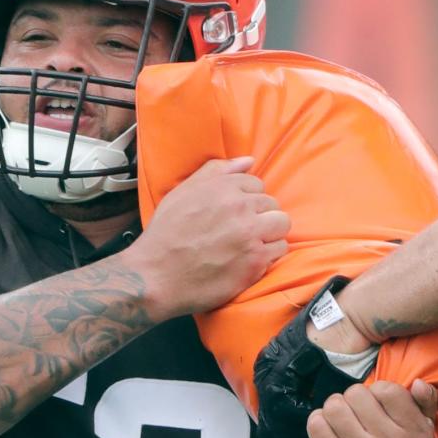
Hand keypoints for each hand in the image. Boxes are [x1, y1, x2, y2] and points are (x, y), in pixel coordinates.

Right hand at [129, 158, 289, 319]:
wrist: (155, 276)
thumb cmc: (165, 234)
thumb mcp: (182, 192)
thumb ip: (215, 171)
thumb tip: (249, 160)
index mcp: (223, 188)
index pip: (256, 184)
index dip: (246, 200)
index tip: (234, 215)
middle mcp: (240, 208)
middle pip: (272, 204)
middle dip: (259, 216)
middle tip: (240, 232)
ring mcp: (251, 235)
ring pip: (281, 225)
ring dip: (269, 233)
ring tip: (250, 244)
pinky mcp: (256, 262)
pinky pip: (280, 250)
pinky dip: (269, 255)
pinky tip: (250, 259)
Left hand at [309, 379, 437, 437]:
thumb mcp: (419, 424)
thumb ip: (425, 400)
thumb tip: (418, 384)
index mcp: (416, 435)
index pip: (387, 389)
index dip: (378, 391)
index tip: (380, 405)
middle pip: (356, 393)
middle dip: (354, 398)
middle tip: (358, 414)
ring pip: (333, 406)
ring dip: (335, 408)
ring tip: (343, 420)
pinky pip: (315, 424)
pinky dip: (319, 421)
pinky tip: (329, 430)